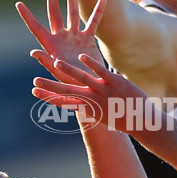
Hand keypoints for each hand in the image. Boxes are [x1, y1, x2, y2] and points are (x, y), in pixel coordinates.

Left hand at [16, 0, 105, 78]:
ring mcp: (75, 37)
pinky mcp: (88, 40)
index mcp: (50, 45)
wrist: (88, 88)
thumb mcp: (57, 73)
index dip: (27, 16)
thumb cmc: (69, 84)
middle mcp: (61, 37)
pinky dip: (98, 11)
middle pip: (54, 13)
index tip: (18, 4)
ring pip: (73, 13)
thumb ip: (47, 62)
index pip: (35, 27)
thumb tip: (33, 52)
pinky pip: (93, 22)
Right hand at [32, 55, 153, 134]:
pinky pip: (101, 72)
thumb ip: (88, 106)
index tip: (34, 91)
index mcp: (88, 108)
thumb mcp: (101, 114)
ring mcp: (104, 91)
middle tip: (34, 81)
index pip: (64, 102)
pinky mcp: (116, 83)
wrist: (142, 121)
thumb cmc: (120, 116)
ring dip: (68, 71)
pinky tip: (81, 56)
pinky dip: (91, 64)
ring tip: (56, 62)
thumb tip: (77, 102)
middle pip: (68, 91)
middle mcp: (93, 101)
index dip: (48, 96)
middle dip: (50, 86)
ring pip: (83, 79)